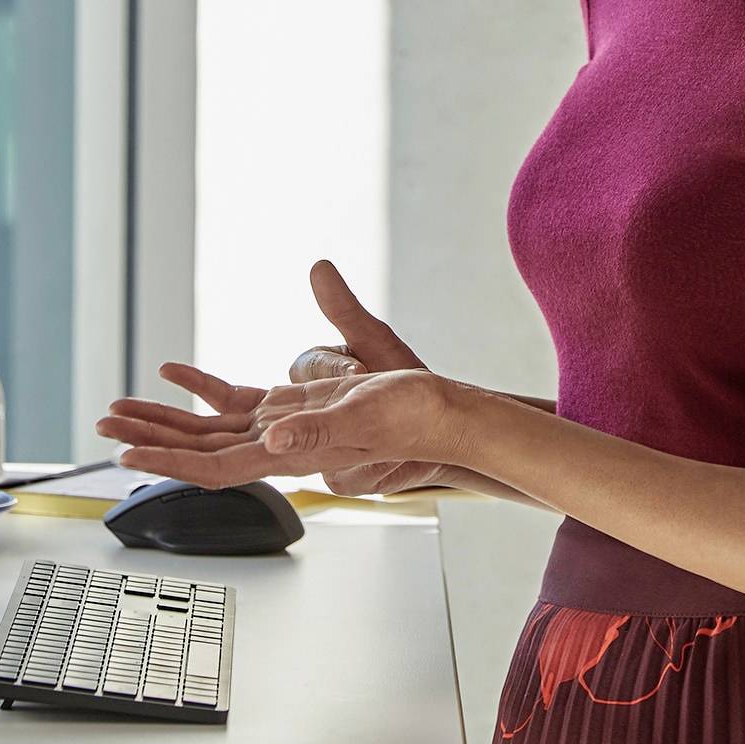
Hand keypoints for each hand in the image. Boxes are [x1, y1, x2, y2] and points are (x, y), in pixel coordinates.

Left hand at [97, 362, 471, 489]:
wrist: (440, 417)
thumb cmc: (411, 417)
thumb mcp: (365, 413)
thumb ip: (317, 428)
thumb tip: (274, 437)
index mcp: (289, 452)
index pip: (215, 466)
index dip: (168, 462)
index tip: (127, 457)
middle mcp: (275, 446)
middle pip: (198, 449)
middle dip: (148, 439)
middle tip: (103, 426)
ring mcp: (280, 429)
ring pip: (208, 430)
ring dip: (164, 420)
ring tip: (120, 408)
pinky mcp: (290, 409)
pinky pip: (233, 403)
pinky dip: (201, 390)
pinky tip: (176, 375)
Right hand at [285, 258, 453, 493]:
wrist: (440, 427)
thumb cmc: (405, 380)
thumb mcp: (377, 342)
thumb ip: (344, 308)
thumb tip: (319, 266)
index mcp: (316, 371)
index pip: (306, 365)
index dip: (333, 367)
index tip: (360, 368)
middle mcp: (313, 411)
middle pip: (304, 414)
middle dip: (344, 412)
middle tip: (377, 404)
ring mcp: (325, 446)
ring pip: (321, 450)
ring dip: (360, 443)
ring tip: (390, 439)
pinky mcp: (342, 474)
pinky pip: (343, 476)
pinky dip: (372, 468)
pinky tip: (393, 460)